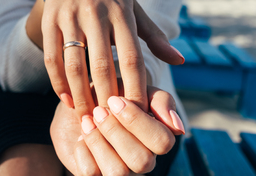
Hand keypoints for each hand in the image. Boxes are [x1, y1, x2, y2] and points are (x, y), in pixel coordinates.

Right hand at [40, 0, 183, 116]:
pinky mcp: (50, 21)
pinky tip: (66, 100)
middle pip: (101, 66)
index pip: (132, 58)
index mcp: (122, 14)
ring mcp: (70, 18)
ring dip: (80, 96)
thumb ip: (154, 37)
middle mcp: (96, 15)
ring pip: (74, 65)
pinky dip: (58, 83)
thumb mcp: (134, 9)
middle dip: (106, 99)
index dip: (136, 88)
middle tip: (111, 124)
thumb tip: (179, 61)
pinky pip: (52, 58)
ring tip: (88, 118)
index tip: (138, 114)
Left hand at [51, 83, 184, 174]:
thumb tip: (177, 127)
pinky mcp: (96, 174)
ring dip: (99, 142)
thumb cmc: (111, 94)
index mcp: (156, 138)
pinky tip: (81, 136)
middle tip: (98, 111)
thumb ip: (159, 100)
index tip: (114, 100)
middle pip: (143, 161)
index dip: (138, 122)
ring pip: (118, 173)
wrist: (78, 101)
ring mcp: (120, 170)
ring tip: (87, 121)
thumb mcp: (134, 87)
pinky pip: (91, 173)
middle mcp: (142, 159)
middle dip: (116, 132)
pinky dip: (83, 150)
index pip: (163, 142)